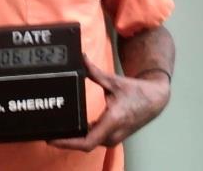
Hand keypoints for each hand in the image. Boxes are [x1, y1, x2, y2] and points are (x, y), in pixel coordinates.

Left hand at [48, 54, 170, 151]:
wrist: (155, 100)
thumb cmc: (136, 91)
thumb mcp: (113, 81)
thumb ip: (94, 71)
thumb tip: (81, 58)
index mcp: (113, 120)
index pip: (87, 141)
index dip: (67, 143)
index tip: (52, 139)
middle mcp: (113, 134)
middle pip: (84, 144)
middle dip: (65, 140)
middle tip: (47, 131)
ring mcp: (113, 138)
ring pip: (89, 143)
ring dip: (73, 139)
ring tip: (55, 130)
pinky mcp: (113, 137)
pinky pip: (94, 140)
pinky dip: (82, 137)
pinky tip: (71, 130)